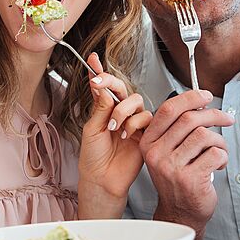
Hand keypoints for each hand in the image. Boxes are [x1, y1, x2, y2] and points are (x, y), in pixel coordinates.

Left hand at [77, 53, 152, 217]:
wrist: (102, 179)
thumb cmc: (93, 158)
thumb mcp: (92, 128)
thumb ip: (100, 106)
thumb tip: (101, 83)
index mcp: (104, 110)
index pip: (104, 86)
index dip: (99, 71)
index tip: (93, 59)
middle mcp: (120, 113)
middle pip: (123, 89)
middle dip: (112, 84)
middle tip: (99, 85)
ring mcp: (133, 122)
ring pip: (136, 101)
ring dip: (123, 110)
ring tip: (114, 127)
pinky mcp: (145, 133)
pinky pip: (147, 117)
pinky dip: (134, 123)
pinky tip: (125, 135)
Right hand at [139, 90, 233, 239]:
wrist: (180, 212)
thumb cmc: (178, 179)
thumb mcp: (168, 152)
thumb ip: (177, 129)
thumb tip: (200, 104)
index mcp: (149, 143)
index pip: (168, 110)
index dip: (190, 98)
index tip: (206, 95)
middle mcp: (157, 154)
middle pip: (189, 120)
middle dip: (214, 115)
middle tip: (227, 119)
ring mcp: (172, 167)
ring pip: (204, 136)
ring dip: (219, 142)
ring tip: (219, 152)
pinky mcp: (190, 179)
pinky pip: (215, 154)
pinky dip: (223, 157)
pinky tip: (218, 165)